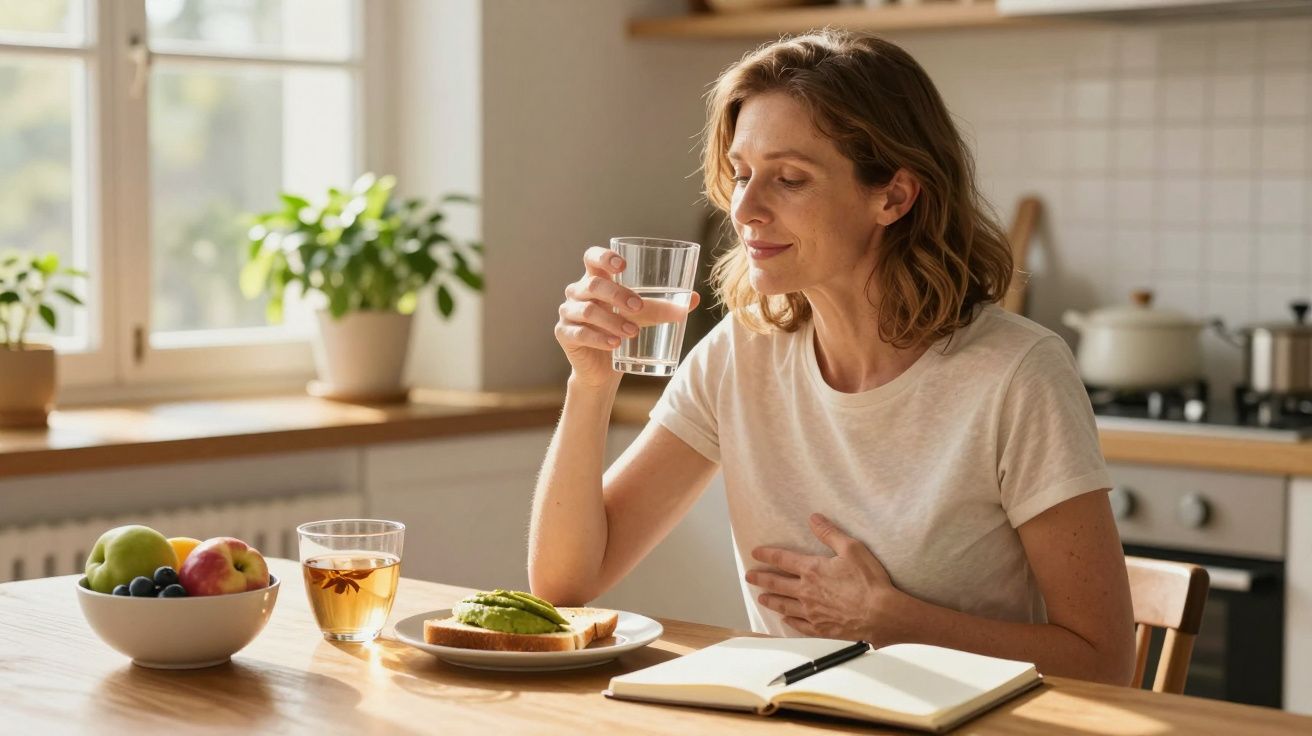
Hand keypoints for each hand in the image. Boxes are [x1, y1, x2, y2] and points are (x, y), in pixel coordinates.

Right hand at [555, 246, 698, 388]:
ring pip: (588, 310)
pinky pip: (579, 333)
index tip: (622, 266)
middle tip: (639, 307)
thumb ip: (663, 307)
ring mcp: (568, 313)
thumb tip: (694, 298)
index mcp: (596, 280)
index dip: (603, 257)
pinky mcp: (564, 334)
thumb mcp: (642, 317)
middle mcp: (578, 292)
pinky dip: (599, 338)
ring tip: (633, 332)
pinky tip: (615, 344)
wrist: (603, 370)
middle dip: (618, 294)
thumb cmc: (622, 333)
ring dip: (613, 321)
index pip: (592, 257)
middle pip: (594, 285)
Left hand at [746, 514, 906, 643]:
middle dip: (761, 578)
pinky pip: (798, 625)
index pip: (782, 559)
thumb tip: (814, 518)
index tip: (755, 553)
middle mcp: (806, 592)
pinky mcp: (821, 628)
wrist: (881, 614)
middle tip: (749, 576)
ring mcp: (812, 612)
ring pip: (783, 605)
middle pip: (776, 583)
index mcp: (812, 570)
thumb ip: (830, 533)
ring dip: (770, 600)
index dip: (767, 554)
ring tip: (761, 598)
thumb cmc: (869, 581)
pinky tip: (784, 620)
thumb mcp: (851, 548)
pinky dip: (788, 621)